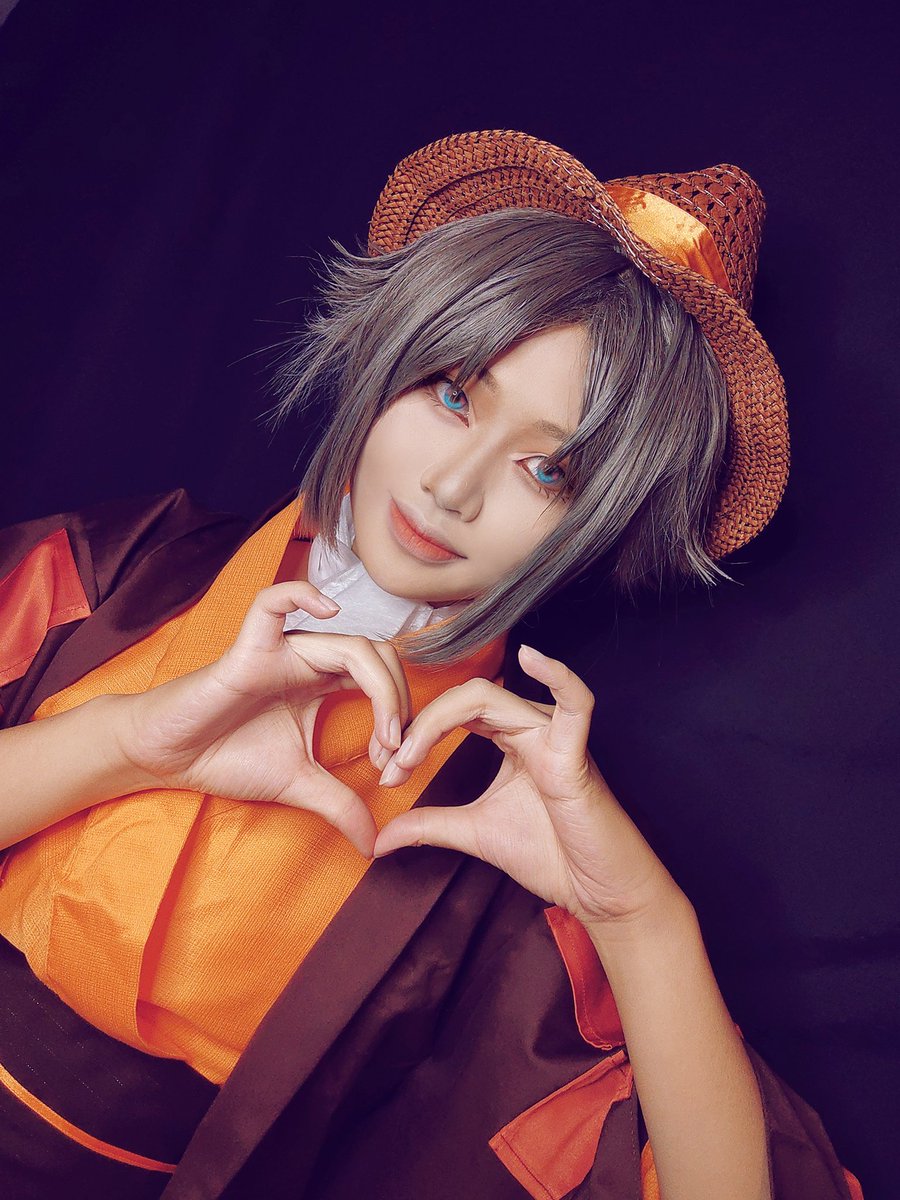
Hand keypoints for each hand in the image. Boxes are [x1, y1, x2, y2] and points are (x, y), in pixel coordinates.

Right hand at [117, 582, 411, 856]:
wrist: (169, 757)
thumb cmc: (228, 756)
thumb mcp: (297, 785)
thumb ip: (338, 806)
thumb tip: (374, 846)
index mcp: (324, 682)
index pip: (385, 679)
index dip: (402, 718)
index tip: (394, 769)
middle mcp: (310, 659)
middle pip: (379, 657)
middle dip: (400, 703)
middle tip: (395, 752)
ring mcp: (281, 650)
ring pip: (349, 643)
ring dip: (382, 688)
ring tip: (384, 736)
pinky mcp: (248, 649)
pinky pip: (273, 604)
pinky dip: (302, 596)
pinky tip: (328, 611)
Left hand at [373, 644, 680, 926]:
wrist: (595, 892)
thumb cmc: (550, 854)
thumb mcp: (473, 833)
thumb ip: (429, 826)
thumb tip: (379, 839)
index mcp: (510, 737)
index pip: (454, 711)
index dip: (415, 732)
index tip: (388, 774)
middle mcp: (531, 727)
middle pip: (464, 699)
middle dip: (418, 727)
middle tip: (390, 767)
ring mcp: (554, 736)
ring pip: (491, 697)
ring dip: (439, 721)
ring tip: (408, 753)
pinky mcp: (576, 754)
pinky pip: (575, 703)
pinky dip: (558, 675)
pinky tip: (532, 656)